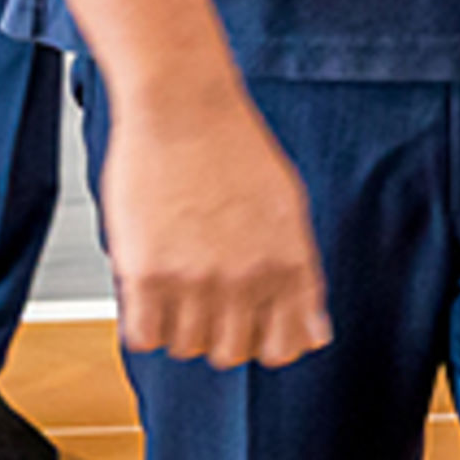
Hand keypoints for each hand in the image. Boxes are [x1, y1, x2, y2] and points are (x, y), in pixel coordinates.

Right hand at [100, 75, 331, 368]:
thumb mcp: (289, 208)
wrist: (182, 105)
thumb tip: (316, 336)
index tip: (250, 324)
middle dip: (218, 332)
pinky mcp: (146, 273)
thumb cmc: (232, 147)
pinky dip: (144, 323)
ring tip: (175, 284)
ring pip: (186, 348)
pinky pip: (144, 337)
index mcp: (288, 263)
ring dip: (179, 325)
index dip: (265, 340)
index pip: (286, 347)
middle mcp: (246, 278)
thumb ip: (302, 277)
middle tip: (205, 299)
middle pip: (231, 354)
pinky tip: (149, 290)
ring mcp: (195, 279)